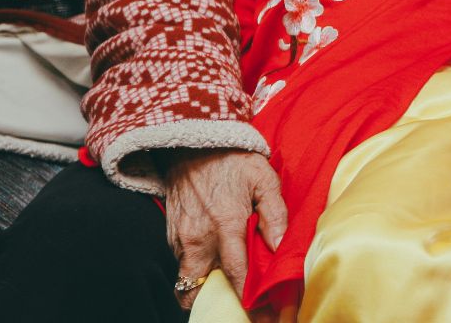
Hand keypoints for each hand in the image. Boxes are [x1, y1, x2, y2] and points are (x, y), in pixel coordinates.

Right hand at [160, 149, 287, 308]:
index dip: (248, 298)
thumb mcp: (264, 179)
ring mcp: (180, 238)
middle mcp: (198, 237)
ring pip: (189, 278)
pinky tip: (217, 264)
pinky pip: (182, 263)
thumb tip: (280, 246)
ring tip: (230, 287)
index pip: (236, 273)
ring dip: (207, 286)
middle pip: (201, 288)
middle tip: (241, 305)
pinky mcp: (170, 235)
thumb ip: (275, 214)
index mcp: (225, 224)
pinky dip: (198, 269)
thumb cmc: (233, 160)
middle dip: (218, 300)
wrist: (191, 144)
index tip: (261, 313)